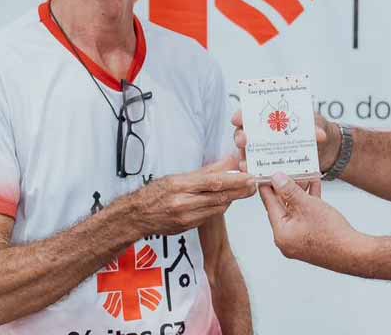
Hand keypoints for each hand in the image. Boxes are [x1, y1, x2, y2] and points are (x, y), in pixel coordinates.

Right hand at [126, 156, 255, 235]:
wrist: (136, 216)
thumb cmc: (155, 193)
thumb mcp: (177, 177)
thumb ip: (205, 171)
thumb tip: (227, 162)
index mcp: (180, 186)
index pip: (213, 182)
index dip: (234, 181)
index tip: (249, 177)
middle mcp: (183, 203)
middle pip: (218, 197)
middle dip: (239, 191)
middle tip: (254, 185)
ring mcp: (186, 218)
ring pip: (217, 207)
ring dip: (231, 199)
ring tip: (243, 190)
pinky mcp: (187, 227)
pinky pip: (209, 216)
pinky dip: (218, 207)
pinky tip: (223, 201)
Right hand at [231, 111, 338, 173]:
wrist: (324, 148)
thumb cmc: (313, 130)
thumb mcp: (315, 124)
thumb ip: (315, 128)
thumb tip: (319, 134)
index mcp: (268, 119)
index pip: (248, 115)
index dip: (241, 116)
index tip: (238, 118)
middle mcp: (261, 135)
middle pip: (243, 135)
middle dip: (241, 137)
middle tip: (244, 140)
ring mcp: (264, 152)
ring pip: (247, 155)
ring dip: (244, 159)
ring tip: (246, 163)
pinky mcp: (270, 167)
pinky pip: (259, 171)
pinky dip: (255, 174)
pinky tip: (254, 176)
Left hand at [259, 173, 368, 270]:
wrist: (353, 253)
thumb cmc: (331, 235)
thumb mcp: (307, 206)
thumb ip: (290, 191)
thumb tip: (276, 179)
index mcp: (281, 233)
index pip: (269, 204)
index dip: (267, 186)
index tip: (265, 173)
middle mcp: (287, 238)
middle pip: (282, 207)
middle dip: (286, 187)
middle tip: (285, 170)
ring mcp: (299, 239)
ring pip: (295, 210)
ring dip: (299, 192)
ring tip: (302, 174)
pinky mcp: (310, 238)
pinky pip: (305, 216)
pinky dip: (308, 202)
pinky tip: (314, 186)